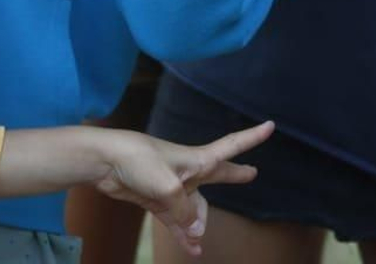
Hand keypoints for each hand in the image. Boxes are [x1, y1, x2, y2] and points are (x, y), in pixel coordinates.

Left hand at [91, 121, 272, 257]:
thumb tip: (195, 231)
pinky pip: (177, 221)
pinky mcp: (157, 200)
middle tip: (251, 173)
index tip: (270, 126)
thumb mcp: (169, 188)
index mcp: (197, 159)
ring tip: (197, 243)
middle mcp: (189, 171)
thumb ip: (185, 212)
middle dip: (234, 174)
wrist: (105, 163)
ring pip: (195, 208)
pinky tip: (191, 249)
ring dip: (198, 226)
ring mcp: (173, 186)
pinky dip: (183, 235)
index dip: (252, 138)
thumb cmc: (139, 162)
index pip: (231, 146)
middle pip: (218, 175)